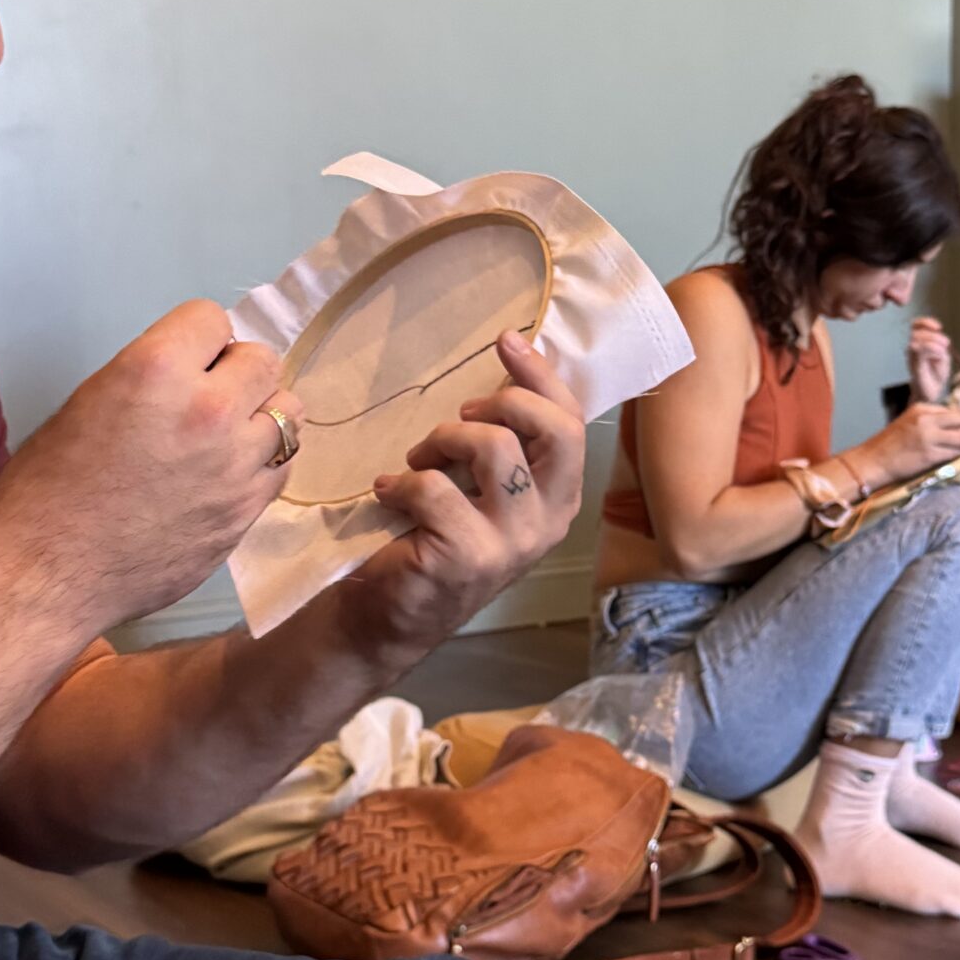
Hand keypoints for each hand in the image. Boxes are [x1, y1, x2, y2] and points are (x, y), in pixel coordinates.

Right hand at [0, 301, 300, 635]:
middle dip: (237, 372)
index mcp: (156, 370)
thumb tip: (196, 375)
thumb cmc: (47, 487)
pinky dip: (263, 464)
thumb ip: (156, 380)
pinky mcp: (246, 513)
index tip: (187, 361)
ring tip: (227, 437)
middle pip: (263, 361)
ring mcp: (235, 467)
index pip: (212, 318)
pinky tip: (229, 476)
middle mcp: (208, 411)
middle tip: (210, 396)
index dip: (197, 340)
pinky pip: (282, 467)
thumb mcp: (92, 401)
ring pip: (288, 414)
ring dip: (260, 418)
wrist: (46, 573)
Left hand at [339, 330, 585, 663]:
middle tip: (460, 416)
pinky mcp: (467, 555)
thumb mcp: (481, 491)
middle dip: (505, 402)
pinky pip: (436, 486)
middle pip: (556, 431)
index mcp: (559, 498)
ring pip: (495, 448)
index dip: (542, 375)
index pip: (572, 422)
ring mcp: (511, 542)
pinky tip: (388, 492)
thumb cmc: (433, 541)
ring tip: (417, 458)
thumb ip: (504, 444)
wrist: (389, 619)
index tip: (506, 341)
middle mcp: (548, 521)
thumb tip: (507, 367)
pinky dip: (403, 481)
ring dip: (443, 439)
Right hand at [855, 399, 959, 492]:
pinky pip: (955, 453)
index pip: (955, 411)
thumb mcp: (910, 424)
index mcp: (922, 408)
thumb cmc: (890, 446)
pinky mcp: (929, 454)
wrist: (872, 462)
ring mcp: (928, 436)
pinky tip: (959, 461)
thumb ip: (932, 422)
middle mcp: (926, 418)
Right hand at [906, 316, 951, 402]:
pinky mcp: (913, 364)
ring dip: (934, 343)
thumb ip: (939, 343)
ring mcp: (911, 356)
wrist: (931, 393)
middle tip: (946, 345)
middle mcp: (912, 348)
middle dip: (934, 336)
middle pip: (918, 332)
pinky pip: (918, 351)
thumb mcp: (942, 354)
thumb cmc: (936, 374)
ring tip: (942, 353)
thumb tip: (939, 337)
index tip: (939, 327)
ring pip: (917, 340)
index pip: (916, 325)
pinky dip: (931, 350)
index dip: (926, 322)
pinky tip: (938, 356)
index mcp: (918, 343)